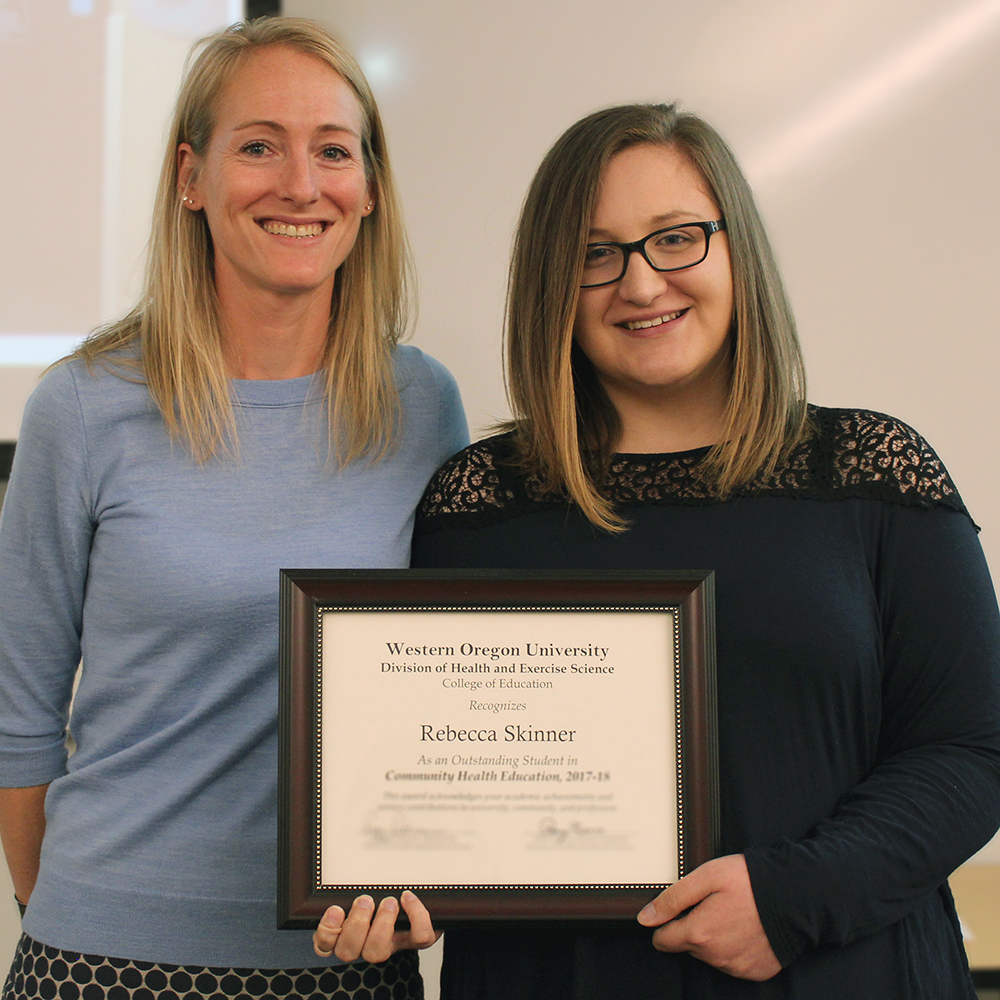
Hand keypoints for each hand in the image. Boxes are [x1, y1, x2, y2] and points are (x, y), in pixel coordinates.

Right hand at [312, 890, 440, 962]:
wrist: (410, 901)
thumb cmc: (377, 891)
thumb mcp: (359, 884)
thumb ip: (347, 879)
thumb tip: (332, 848)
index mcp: (344, 933)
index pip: (324, 945)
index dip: (327, 932)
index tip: (335, 909)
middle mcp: (364, 945)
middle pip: (348, 951)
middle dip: (356, 924)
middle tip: (365, 900)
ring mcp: (389, 944)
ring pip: (377, 951)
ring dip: (382, 925)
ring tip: (388, 902)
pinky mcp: (415, 940)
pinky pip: (419, 937)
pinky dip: (416, 917)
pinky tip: (408, 898)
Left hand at [636, 854, 780, 980]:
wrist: (795, 897)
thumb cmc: (749, 882)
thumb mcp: (706, 877)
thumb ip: (672, 899)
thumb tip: (646, 918)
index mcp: (699, 934)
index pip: (662, 941)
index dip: (665, 924)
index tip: (678, 911)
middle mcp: (715, 957)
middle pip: (687, 946)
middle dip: (693, 927)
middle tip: (713, 904)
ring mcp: (736, 967)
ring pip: (711, 955)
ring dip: (715, 938)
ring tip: (733, 913)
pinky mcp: (755, 971)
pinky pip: (733, 962)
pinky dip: (735, 947)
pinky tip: (746, 928)